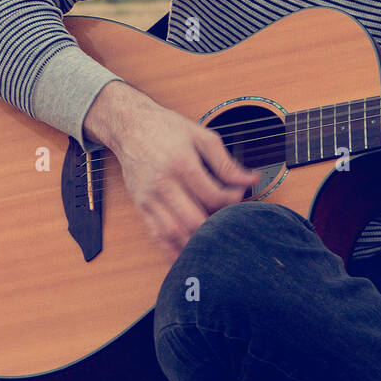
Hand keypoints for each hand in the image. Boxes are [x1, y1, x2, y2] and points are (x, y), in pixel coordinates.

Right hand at [85, 82, 259, 256]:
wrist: (130, 126)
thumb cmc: (166, 129)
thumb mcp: (201, 136)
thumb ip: (226, 162)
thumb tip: (250, 179)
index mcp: (180, 164)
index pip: (212, 196)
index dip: (232, 200)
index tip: (239, 194)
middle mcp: (162, 184)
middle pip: (194, 219)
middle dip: (216, 224)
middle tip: (228, 218)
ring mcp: (149, 198)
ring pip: (174, 232)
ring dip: (197, 241)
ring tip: (214, 238)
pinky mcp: (141, 206)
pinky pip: (156, 235)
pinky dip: (172, 249)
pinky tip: (187, 254)